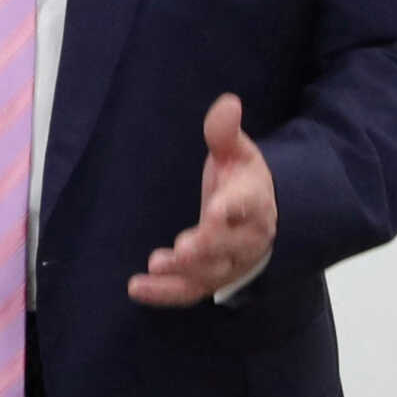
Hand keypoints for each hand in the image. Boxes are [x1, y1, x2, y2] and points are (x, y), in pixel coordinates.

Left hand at [128, 94, 274, 306]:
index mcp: (254, 201)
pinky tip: (137, 288)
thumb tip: (228, 103)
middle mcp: (247, 238)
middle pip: (230, 248)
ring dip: (184, 273)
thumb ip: (225, 132)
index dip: (232, 209)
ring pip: (210, 273)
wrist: (259, 216)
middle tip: (182, 248)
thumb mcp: (237, 151)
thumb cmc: (241, 179)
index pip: (246, 205)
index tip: (216, 209)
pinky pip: (189, 291)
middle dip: (207, 248)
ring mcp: (229, 263)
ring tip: (156, 264)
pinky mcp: (209, 279)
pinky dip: (165, 294)